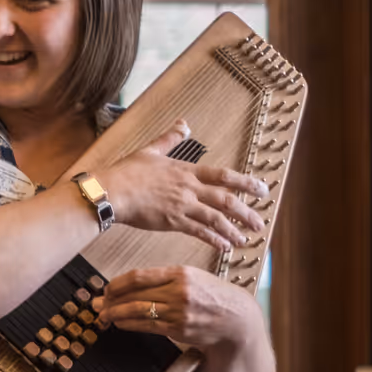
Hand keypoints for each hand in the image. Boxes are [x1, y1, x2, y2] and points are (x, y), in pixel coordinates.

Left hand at [94, 265, 266, 353]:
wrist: (237, 319)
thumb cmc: (212, 295)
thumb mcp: (192, 277)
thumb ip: (164, 279)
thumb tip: (131, 283)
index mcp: (180, 273)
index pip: (138, 276)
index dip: (117, 284)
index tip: (105, 289)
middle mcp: (178, 291)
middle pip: (134, 294)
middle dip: (110, 301)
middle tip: (96, 305)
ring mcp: (178, 311)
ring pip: (136, 311)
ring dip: (115, 314)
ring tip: (104, 316)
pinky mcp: (178, 329)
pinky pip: (146, 326)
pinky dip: (129, 325)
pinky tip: (120, 323)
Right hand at [98, 120, 270, 252]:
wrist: (109, 192)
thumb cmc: (125, 173)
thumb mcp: (150, 151)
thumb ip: (169, 139)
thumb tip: (183, 124)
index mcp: (186, 171)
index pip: (223, 176)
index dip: (245, 183)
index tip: (262, 189)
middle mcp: (189, 188)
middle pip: (226, 200)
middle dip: (246, 212)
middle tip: (259, 222)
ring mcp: (182, 206)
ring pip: (216, 219)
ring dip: (233, 230)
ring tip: (245, 240)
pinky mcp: (172, 222)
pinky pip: (199, 232)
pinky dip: (213, 239)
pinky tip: (224, 247)